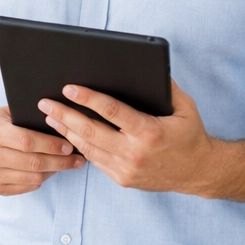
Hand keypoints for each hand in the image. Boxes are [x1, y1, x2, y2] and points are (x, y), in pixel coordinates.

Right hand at [0, 105, 85, 195]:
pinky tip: (50, 171)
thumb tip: (63, 121)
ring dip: (55, 172)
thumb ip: (29, 117)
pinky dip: (42, 179)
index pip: (27, 141)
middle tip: (78, 159)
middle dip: (60, 161)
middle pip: (33, 162)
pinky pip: (27, 186)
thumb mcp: (8, 112)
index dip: (51, 145)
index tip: (69, 145)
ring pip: (33, 177)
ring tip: (69, 165)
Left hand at [38, 79, 220, 194]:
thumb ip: (166, 87)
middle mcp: (135, 152)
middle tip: (45, 102)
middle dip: (65, 114)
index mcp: (150, 132)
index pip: (112, 111)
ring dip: (65, 131)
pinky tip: (66, 134)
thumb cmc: (190, 134)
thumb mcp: (185, 107)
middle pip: (90, 131)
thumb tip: (146, 65)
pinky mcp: (122, 179)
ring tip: (49, 116)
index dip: (88, 98)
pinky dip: (78, 146)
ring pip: (87, 148)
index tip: (69, 88)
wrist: (198, 172)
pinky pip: (94, 160)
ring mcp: (126, 169)